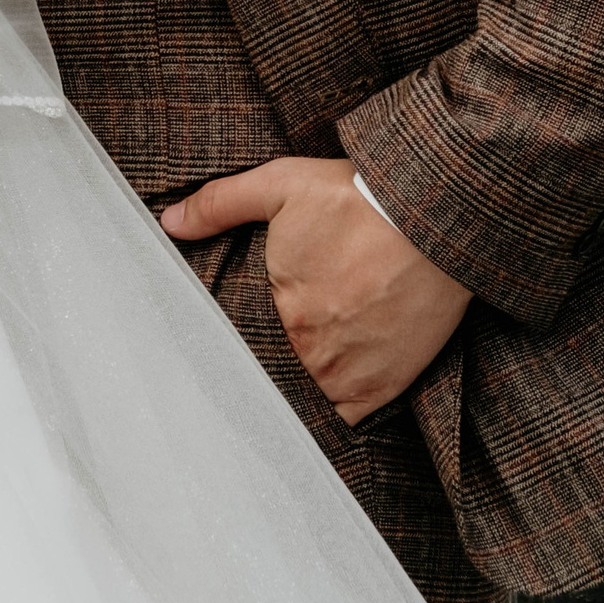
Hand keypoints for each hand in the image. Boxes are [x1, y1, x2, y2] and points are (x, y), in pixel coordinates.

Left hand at [161, 158, 470, 424]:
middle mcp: (313, 352)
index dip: (238, 339)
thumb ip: (221, 204)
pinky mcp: (386, 386)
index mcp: (282, 310)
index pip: (242, 342)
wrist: (434, 218)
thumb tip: (169, 222)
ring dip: (300, 386)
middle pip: (275, 371)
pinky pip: (348, 417)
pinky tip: (330, 387)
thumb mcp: (281, 185)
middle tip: (271, 349)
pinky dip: (336, 407)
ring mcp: (351, 375)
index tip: (237, 335)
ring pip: (308, 397)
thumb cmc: (357, 198)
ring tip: (300, 367)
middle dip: (269, 362)